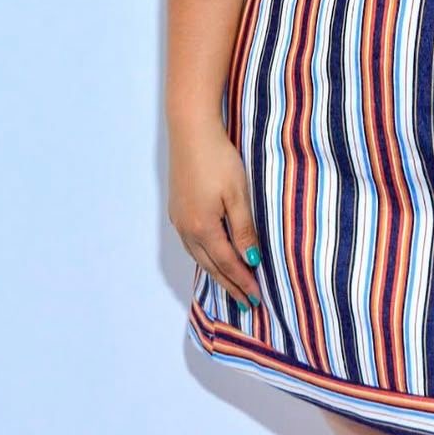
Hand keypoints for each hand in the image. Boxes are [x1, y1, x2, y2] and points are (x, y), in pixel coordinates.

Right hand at [168, 118, 263, 311]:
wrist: (191, 131)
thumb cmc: (218, 159)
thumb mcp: (237, 194)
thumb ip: (243, 230)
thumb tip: (250, 262)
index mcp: (203, 228)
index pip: (228, 263)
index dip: (243, 282)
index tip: (256, 298)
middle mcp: (187, 229)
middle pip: (212, 265)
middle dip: (230, 285)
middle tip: (246, 303)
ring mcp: (179, 219)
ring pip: (200, 256)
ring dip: (217, 273)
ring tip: (231, 286)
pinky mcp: (177, 209)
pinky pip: (192, 244)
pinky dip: (206, 257)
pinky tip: (212, 257)